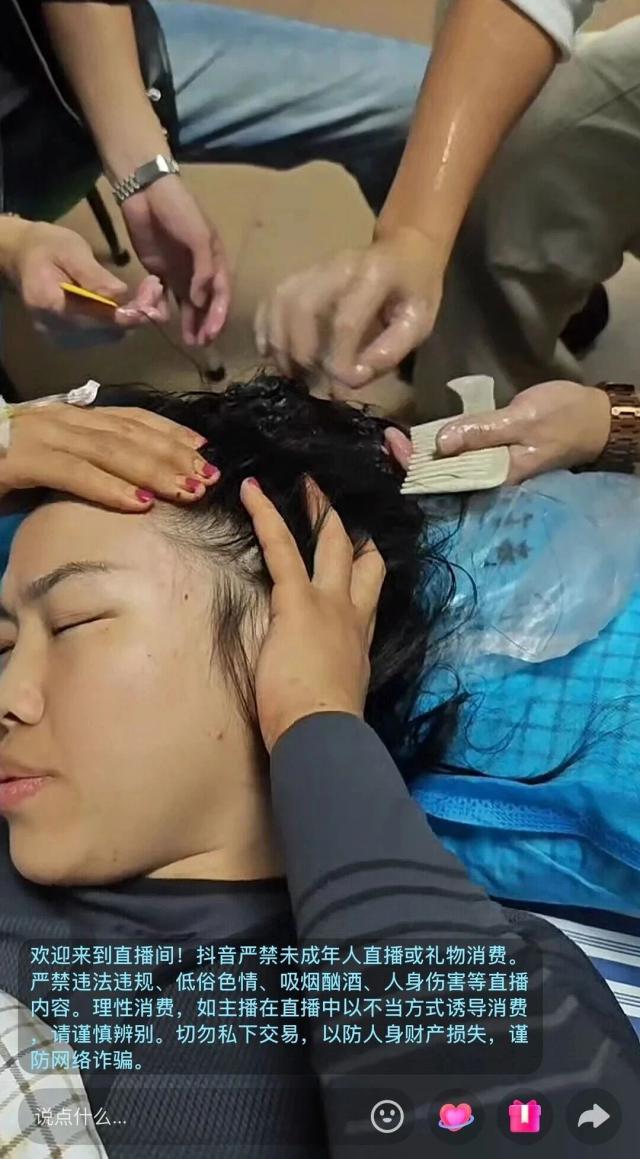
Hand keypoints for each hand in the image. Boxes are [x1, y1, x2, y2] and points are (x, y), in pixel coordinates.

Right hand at [0, 404, 219, 510]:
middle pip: (129, 433)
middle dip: (174, 454)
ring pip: (110, 449)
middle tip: (210, 476)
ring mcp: (39, 436)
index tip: (203, 449)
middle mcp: (58, 419)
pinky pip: (73, 472)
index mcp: (67, 418)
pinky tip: (139, 504)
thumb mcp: (46, 470)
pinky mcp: (21, 461)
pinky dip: (110, 487)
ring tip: (190, 489)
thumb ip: (82, 468)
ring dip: (155, 470)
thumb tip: (127, 487)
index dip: (169, 432)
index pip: (128, 419)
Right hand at [5, 219, 168, 334]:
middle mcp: (55, 330)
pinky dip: (119, 322)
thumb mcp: (71, 250)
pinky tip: (129, 304)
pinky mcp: (70, 341)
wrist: (24, 258)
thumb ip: (93, 276)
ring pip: (109, 337)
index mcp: (51, 305)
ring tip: (146, 294)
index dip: (131, 312)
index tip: (154, 293)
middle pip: (107, 333)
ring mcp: (62, 339)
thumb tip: (120, 295)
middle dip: (136, 314)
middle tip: (155, 289)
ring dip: (131, 319)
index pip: (99, 319)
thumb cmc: (48, 247)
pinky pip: (102, 336)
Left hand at [121, 175, 230, 346]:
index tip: (212, 334)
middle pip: (207, 303)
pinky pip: (165, 295)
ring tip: (189, 341)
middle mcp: (200, 269)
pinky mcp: (159, 271)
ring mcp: (180, 271)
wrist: (146, 191)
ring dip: (190, 323)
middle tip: (201, 344)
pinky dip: (165, 308)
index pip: (222, 294)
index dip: (218, 315)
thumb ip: (203, 270)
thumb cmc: (179, 209)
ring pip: (188, 304)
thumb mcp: (199, 237)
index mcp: (215, 260)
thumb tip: (200, 301)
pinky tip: (164, 320)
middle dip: (206, 324)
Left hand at [240, 477, 385, 752]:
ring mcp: (328, 603)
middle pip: (360, 561)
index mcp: (358, 640)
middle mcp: (351, 615)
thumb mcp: (337, 693)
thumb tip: (318, 680)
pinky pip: (281, 547)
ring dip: (319, 511)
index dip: (365, 570)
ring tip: (307, 483)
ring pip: (330, 544)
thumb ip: (330, 674)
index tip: (362, 552)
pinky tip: (251, 492)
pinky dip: (267, 516)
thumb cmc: (323, 726)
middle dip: (347, 529)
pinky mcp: (296, 600)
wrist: (324, 732)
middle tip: (332, 502)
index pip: (367, 595)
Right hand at [255, 227, 441, 387]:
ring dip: (279, 342)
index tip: (342, 387)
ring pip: (280, 300)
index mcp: (374, 274)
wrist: (405, 251)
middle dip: (301, 351)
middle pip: (301, 305)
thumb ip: (389, 352)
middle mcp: (337, 265)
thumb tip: (352, 378)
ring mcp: (314, 267)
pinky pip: (271, 298)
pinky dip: (264, 327)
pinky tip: (269, 352)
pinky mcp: (300, 274)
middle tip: (309, 382)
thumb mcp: (419, 322)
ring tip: (291, 373)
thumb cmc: (415, 290)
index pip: (345, 322)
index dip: (339, 361)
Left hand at [384, 382, 611, 484]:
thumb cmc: (563, 418)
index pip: (446, 479)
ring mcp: (492, 466)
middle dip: (413, 460)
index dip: (415, 464)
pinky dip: (442, 445)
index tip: (394, 442)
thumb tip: (441, 444)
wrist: (596, 418)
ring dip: (424, 453)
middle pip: (443, 475)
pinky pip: (462, 454)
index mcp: (496, 476)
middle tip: (387, 436)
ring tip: (397, 436)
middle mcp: (490, 477)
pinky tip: (425, 435)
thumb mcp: (521, 420)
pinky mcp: (495, 453)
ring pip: (450, 466)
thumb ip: (481, 432)